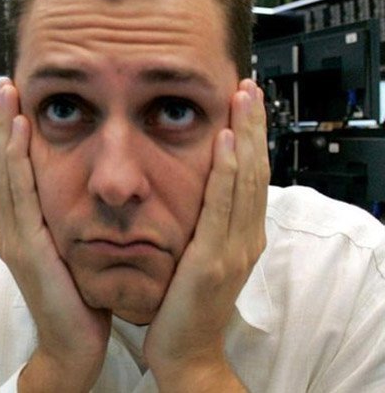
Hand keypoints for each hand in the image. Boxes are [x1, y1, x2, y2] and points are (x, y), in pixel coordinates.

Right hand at [0, 79, 110, 391]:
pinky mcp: (23, 246)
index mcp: (21, 229)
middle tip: (8, 83)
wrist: (72, 345)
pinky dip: (16, 158)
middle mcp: (10, 229)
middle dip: (2, 122)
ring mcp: (12, 237)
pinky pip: (19, 193)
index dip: (10, 136)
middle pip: (1, 164)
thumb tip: (86, 192)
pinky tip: (19, 130)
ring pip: (4, 172)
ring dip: (4, 129)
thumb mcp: (70, 251)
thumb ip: (67, 222)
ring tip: (9, 94)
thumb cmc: (77, 300)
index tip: (18, 102)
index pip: (12, 172)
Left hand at [144, 79, 268, 390]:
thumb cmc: (183, 304)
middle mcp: (244, 238)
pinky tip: (225, 143)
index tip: (246, 102)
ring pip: (245, 181)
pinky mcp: (212, 261)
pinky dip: (227, 172)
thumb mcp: (198, 255)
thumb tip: (196, 192)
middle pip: (255, 170)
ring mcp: (233, 249)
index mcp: (240, 235)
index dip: (251, 137)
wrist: (183, 351)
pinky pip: (221, 208)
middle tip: (249, 86)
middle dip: (254, 126)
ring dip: (246, 136)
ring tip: (243, 99)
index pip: (250, 175)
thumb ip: (202, 224)